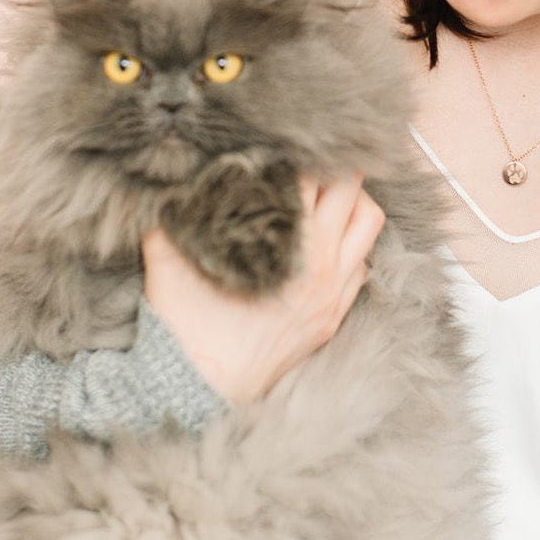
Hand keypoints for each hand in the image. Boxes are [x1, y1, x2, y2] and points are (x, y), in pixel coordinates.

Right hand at [142, 171, 384, 404]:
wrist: (196, 388)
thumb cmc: (183, 322)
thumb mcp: (168, 256)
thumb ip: (178, 210)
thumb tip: (179, 174)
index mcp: (288, 244)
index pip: (312, 176)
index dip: (299, 156)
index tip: (284, 151)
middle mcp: (322, 264)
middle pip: (353, 191)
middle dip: (335, 170)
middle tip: (312, 165)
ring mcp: (334, 292)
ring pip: (370, 226)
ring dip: (354, 204)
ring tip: (328, 198)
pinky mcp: (333, 317)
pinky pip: (363, 267)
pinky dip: (353, 247)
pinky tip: (328, 243)